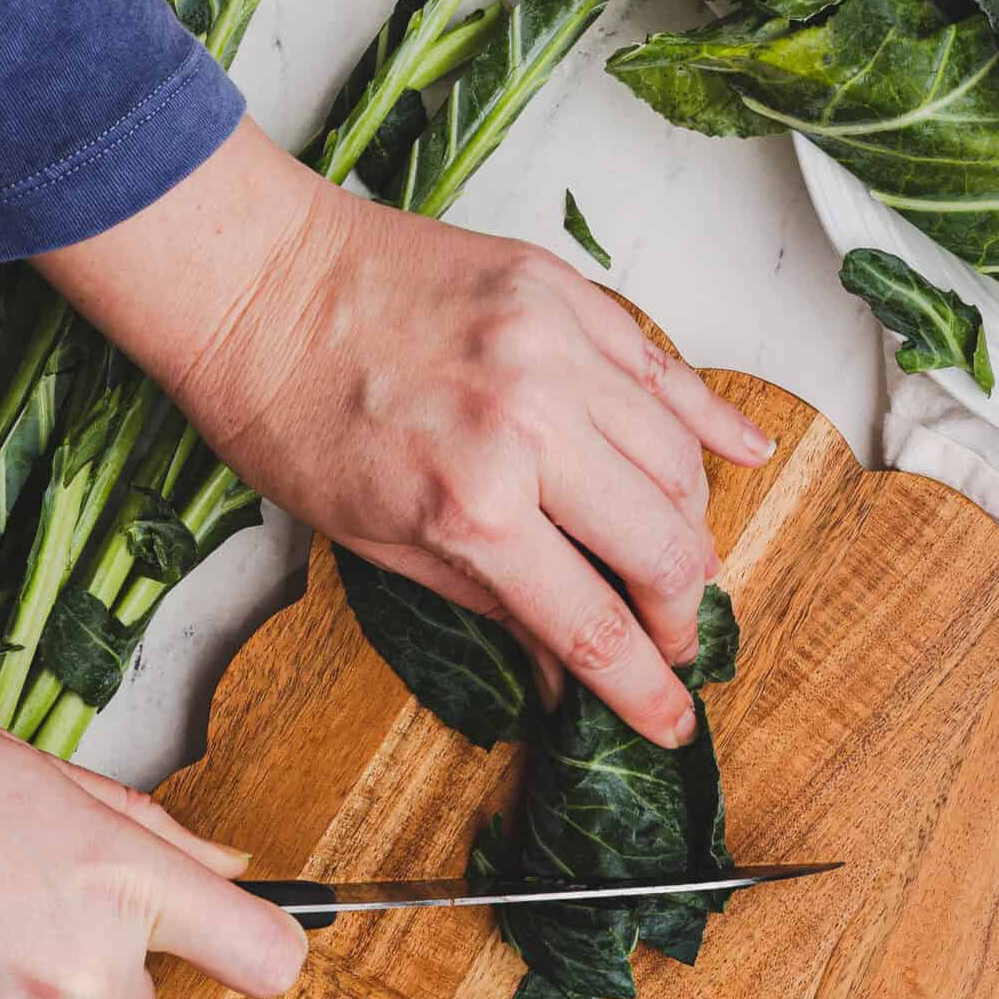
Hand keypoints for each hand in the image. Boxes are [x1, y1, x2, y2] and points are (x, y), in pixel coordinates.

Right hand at [0, 717, 303, 998]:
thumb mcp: (24, 767)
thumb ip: (138, 825)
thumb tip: (219, 861)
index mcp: (116, 880)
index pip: (261, 952)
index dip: (269, 946)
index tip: (261, 938)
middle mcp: (83, 967)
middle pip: (144, 996)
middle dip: (105, 958)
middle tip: (29, 893)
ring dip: (30, 972)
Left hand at [36, 120, 774, 748]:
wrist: (253, 279)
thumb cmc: (289, 412)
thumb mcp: (378, 542)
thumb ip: (491, 602)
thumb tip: (564, 667)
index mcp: (473, 505)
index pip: (593, 622)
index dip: (644, 687)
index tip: (672, 720)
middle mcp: (529, 425)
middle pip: (661, 545)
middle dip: (679, 613)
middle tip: (673, 639)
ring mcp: (555, 349)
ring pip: (677, 460)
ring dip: (690, 527)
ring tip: (675, 561)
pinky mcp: (563, 292)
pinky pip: (663, 366)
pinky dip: (710, 418)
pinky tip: (745, 456)